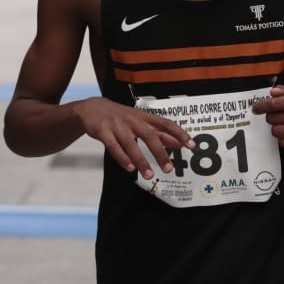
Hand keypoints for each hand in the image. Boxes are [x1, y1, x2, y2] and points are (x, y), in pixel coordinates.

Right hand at [73, 98, 193, 179]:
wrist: (92, 108)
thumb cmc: (121, 117)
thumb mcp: (141, 121)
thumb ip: (160, 133)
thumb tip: (179, 143)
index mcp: (144, 117)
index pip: (166, 124)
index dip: (179, 134)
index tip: (191, 145)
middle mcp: (133, 120)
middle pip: (149, 136)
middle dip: (160, 153)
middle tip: (169, 169)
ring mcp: (117, 125)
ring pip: (131, 144)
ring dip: (141, 160)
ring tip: (149, 174)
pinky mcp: (103, 132)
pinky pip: (114, 147)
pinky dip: (122, 158)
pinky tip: (130, 168)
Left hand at [252, 85, 283, 152]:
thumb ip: (282, 90)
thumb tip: (274, 92)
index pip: (275, 104)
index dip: (262, 106)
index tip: (256, 108)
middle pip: (274, 119)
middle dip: (271, 118)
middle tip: (274, 117)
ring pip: (278, 132)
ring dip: (276, 129)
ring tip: (281, 126)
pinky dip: (283, 140)